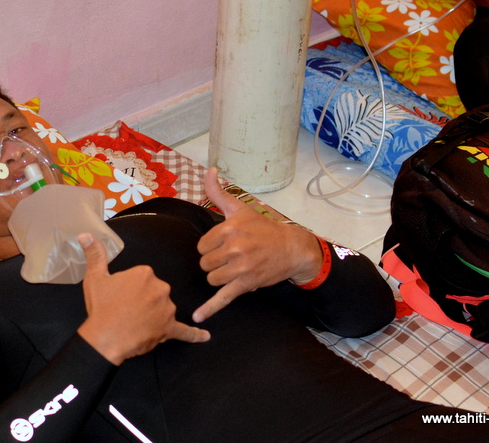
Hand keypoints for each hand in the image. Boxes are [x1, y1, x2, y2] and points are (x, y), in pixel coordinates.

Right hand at [77, 233, 209, 365]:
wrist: (105, 338)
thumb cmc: (101, 307)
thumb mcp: (95, 277)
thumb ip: (95, 254)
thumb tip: (85, 234)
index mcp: (145, 273)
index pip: (144, 278)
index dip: (132, 289)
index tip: (121, 297)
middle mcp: (161, 287)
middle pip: (156, 293)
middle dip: (144, 302)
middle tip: (126, 311)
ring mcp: (167, 309)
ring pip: (164, 310)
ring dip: (154, 317)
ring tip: (134, 324)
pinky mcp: (169, 328)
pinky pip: (184, 331)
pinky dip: (194, 334)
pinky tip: (205, 336)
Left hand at [192, 168, 321, 322]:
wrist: (291, 248)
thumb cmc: (262, 228)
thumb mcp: (240, 209)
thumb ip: (218, 192)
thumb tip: (209, 170)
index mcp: (229, 228)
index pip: (201, 246)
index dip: (210, 248)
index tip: (224, 246)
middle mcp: (235, 247)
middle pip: (204, 264)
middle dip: (214, 263)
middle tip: (231, 258)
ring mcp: (241, 267)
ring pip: (211, 279)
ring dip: (219, 277)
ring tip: (234, 269)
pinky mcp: (246, 284)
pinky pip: (223, 297)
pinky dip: (209, 309)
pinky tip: (197, 319)